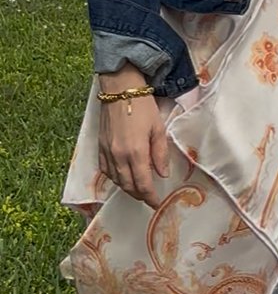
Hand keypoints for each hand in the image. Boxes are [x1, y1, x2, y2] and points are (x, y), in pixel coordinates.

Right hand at [98, 67, 169, 207]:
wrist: (120, 89)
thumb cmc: (143, 107)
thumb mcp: (158, 129)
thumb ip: (160, 154)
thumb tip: (162, 175)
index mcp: (136, 153)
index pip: (143, 184)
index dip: (150, 197)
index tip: (156, 204)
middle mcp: (119, 156)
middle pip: (128, 186)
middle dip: (139, 195)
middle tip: (149, 197)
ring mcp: (107, 152)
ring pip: (116, 180)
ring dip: (127, 188)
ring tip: (138, 189)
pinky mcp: (99, 147)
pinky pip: (105, 171)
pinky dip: (115, 178)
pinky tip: (122, 176)